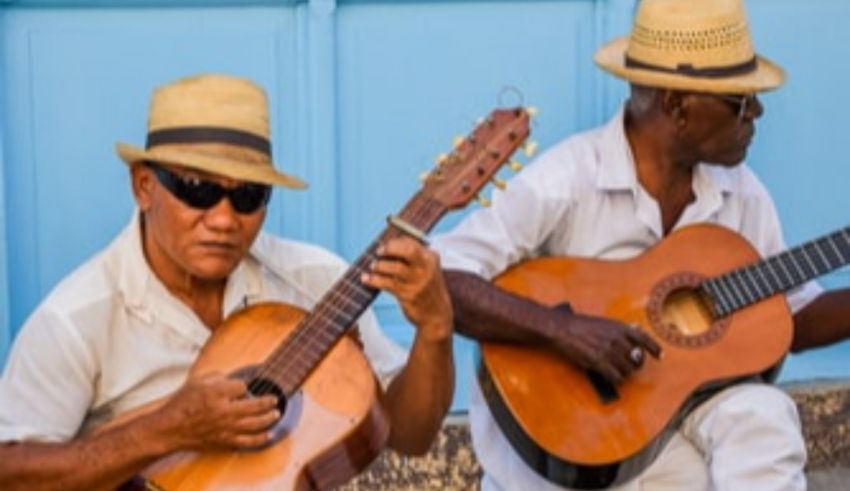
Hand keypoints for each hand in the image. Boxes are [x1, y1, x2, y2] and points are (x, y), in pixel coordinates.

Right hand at [152, 373, 279, 450]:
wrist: (170, 429)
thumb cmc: (181, 404)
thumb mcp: (197, 382)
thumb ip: (217, 377)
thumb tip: (232, 379)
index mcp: (216, 394)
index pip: (242, 386)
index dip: (244, 385)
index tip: (243, 386)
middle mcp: (224, 411)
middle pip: (255, 405)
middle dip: (268, 401)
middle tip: (275, 399)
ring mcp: (226, 428)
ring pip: (255, 424)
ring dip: (269, 418)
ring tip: (276, 414)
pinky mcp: (224, 441)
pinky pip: (247, 441)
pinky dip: (260, 439)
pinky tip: (269, 435)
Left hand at [361, 237, 452, 341]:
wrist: (436, 314)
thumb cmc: (426, 288)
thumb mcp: (426, 269)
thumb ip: (412, 257)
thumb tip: (386, 245)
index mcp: (431, 258)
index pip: (412, 243)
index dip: (395, 242)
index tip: (384, 244)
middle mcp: (427, 268)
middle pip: (408, 250)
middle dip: (390, 248)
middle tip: (378, 251)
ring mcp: (418, 282)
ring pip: (396, 267)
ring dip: (380, 265)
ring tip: (373, 266)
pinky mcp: (409, 295)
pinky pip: (388, 284)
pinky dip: (374, 280)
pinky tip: (366, 279)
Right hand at [550, 311, 661, 383]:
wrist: (564, 329)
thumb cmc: (582, 325)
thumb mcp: (605, 322)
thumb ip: (620, 330)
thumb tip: (634, 335)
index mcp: (620, 328)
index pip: (644, 339)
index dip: (654, 348)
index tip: (659, 355)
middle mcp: (618, 339)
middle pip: (636, 359)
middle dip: (635, 364)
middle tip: (630, 366)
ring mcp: (609, 351)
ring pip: (627, 369)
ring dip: (625, 373)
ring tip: (619, 372)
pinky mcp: (599, 362)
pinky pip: (615, 376)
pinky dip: (616, 379)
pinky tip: (612, 377)